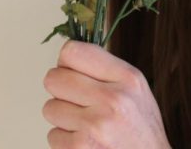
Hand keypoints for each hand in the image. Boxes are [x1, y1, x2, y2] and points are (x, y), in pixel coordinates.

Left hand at [42, 38, 170, 148]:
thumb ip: (105, 69)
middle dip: (61, 90)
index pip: (73, 52)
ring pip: (49, 108)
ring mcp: (95, 126)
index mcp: (127, 78)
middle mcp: (112, 99)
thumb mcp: (136, 89)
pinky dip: (65, 140)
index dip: (66, 62)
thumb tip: (66, 55)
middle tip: (77, 100)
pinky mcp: (80, 148)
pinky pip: (52, 135)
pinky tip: (85, 141)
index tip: (72, 70)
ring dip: (62, 117)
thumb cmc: (141, 129)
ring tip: (85, 123)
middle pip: (53, 78)